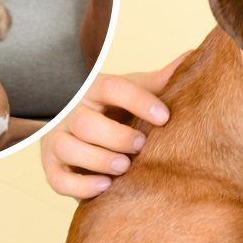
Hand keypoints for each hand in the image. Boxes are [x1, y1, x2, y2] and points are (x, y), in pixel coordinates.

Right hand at [41, 51, 189, 198]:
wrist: (81, 129)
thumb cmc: (113, 109)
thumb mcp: (133, 92)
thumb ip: (159, 82)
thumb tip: (192, 56)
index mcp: (92, 89)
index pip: (112, 88)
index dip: (139, 101)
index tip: (165, 117)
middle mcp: (70, 113)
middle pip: (84, 123)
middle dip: (115, 137)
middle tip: (141, 145)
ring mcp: (56, 140)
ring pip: (68, 149)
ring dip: (98, 160)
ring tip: (125, 167)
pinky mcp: (51, 167)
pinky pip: (57, 180)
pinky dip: (80, 186)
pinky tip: (106, 186)